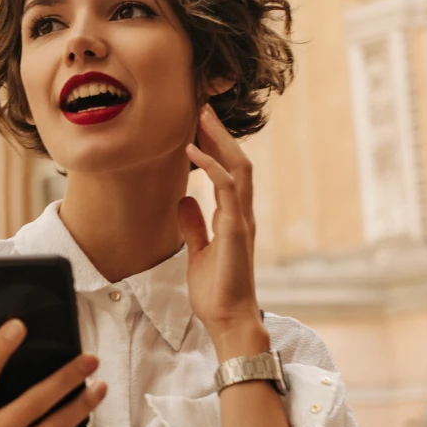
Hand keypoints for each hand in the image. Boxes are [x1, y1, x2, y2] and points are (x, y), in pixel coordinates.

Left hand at [180, 106, 268, 359]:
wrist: (227, 319)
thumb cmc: (216, 292)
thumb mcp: (198, 252)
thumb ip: (195, 225)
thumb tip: (185, 200)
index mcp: (234, 218)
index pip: (229, 172)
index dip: (216, 147)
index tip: (199, 125)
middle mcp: (242, 214)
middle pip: (238, 161)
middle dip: (220, 133)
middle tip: (203, 107)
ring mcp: (242, 220)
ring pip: (238, 167)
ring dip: (219, 139)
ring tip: (202, 115)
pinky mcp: (235, 229)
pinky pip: (225, 187)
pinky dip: (210, 165)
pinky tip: (192, 151)